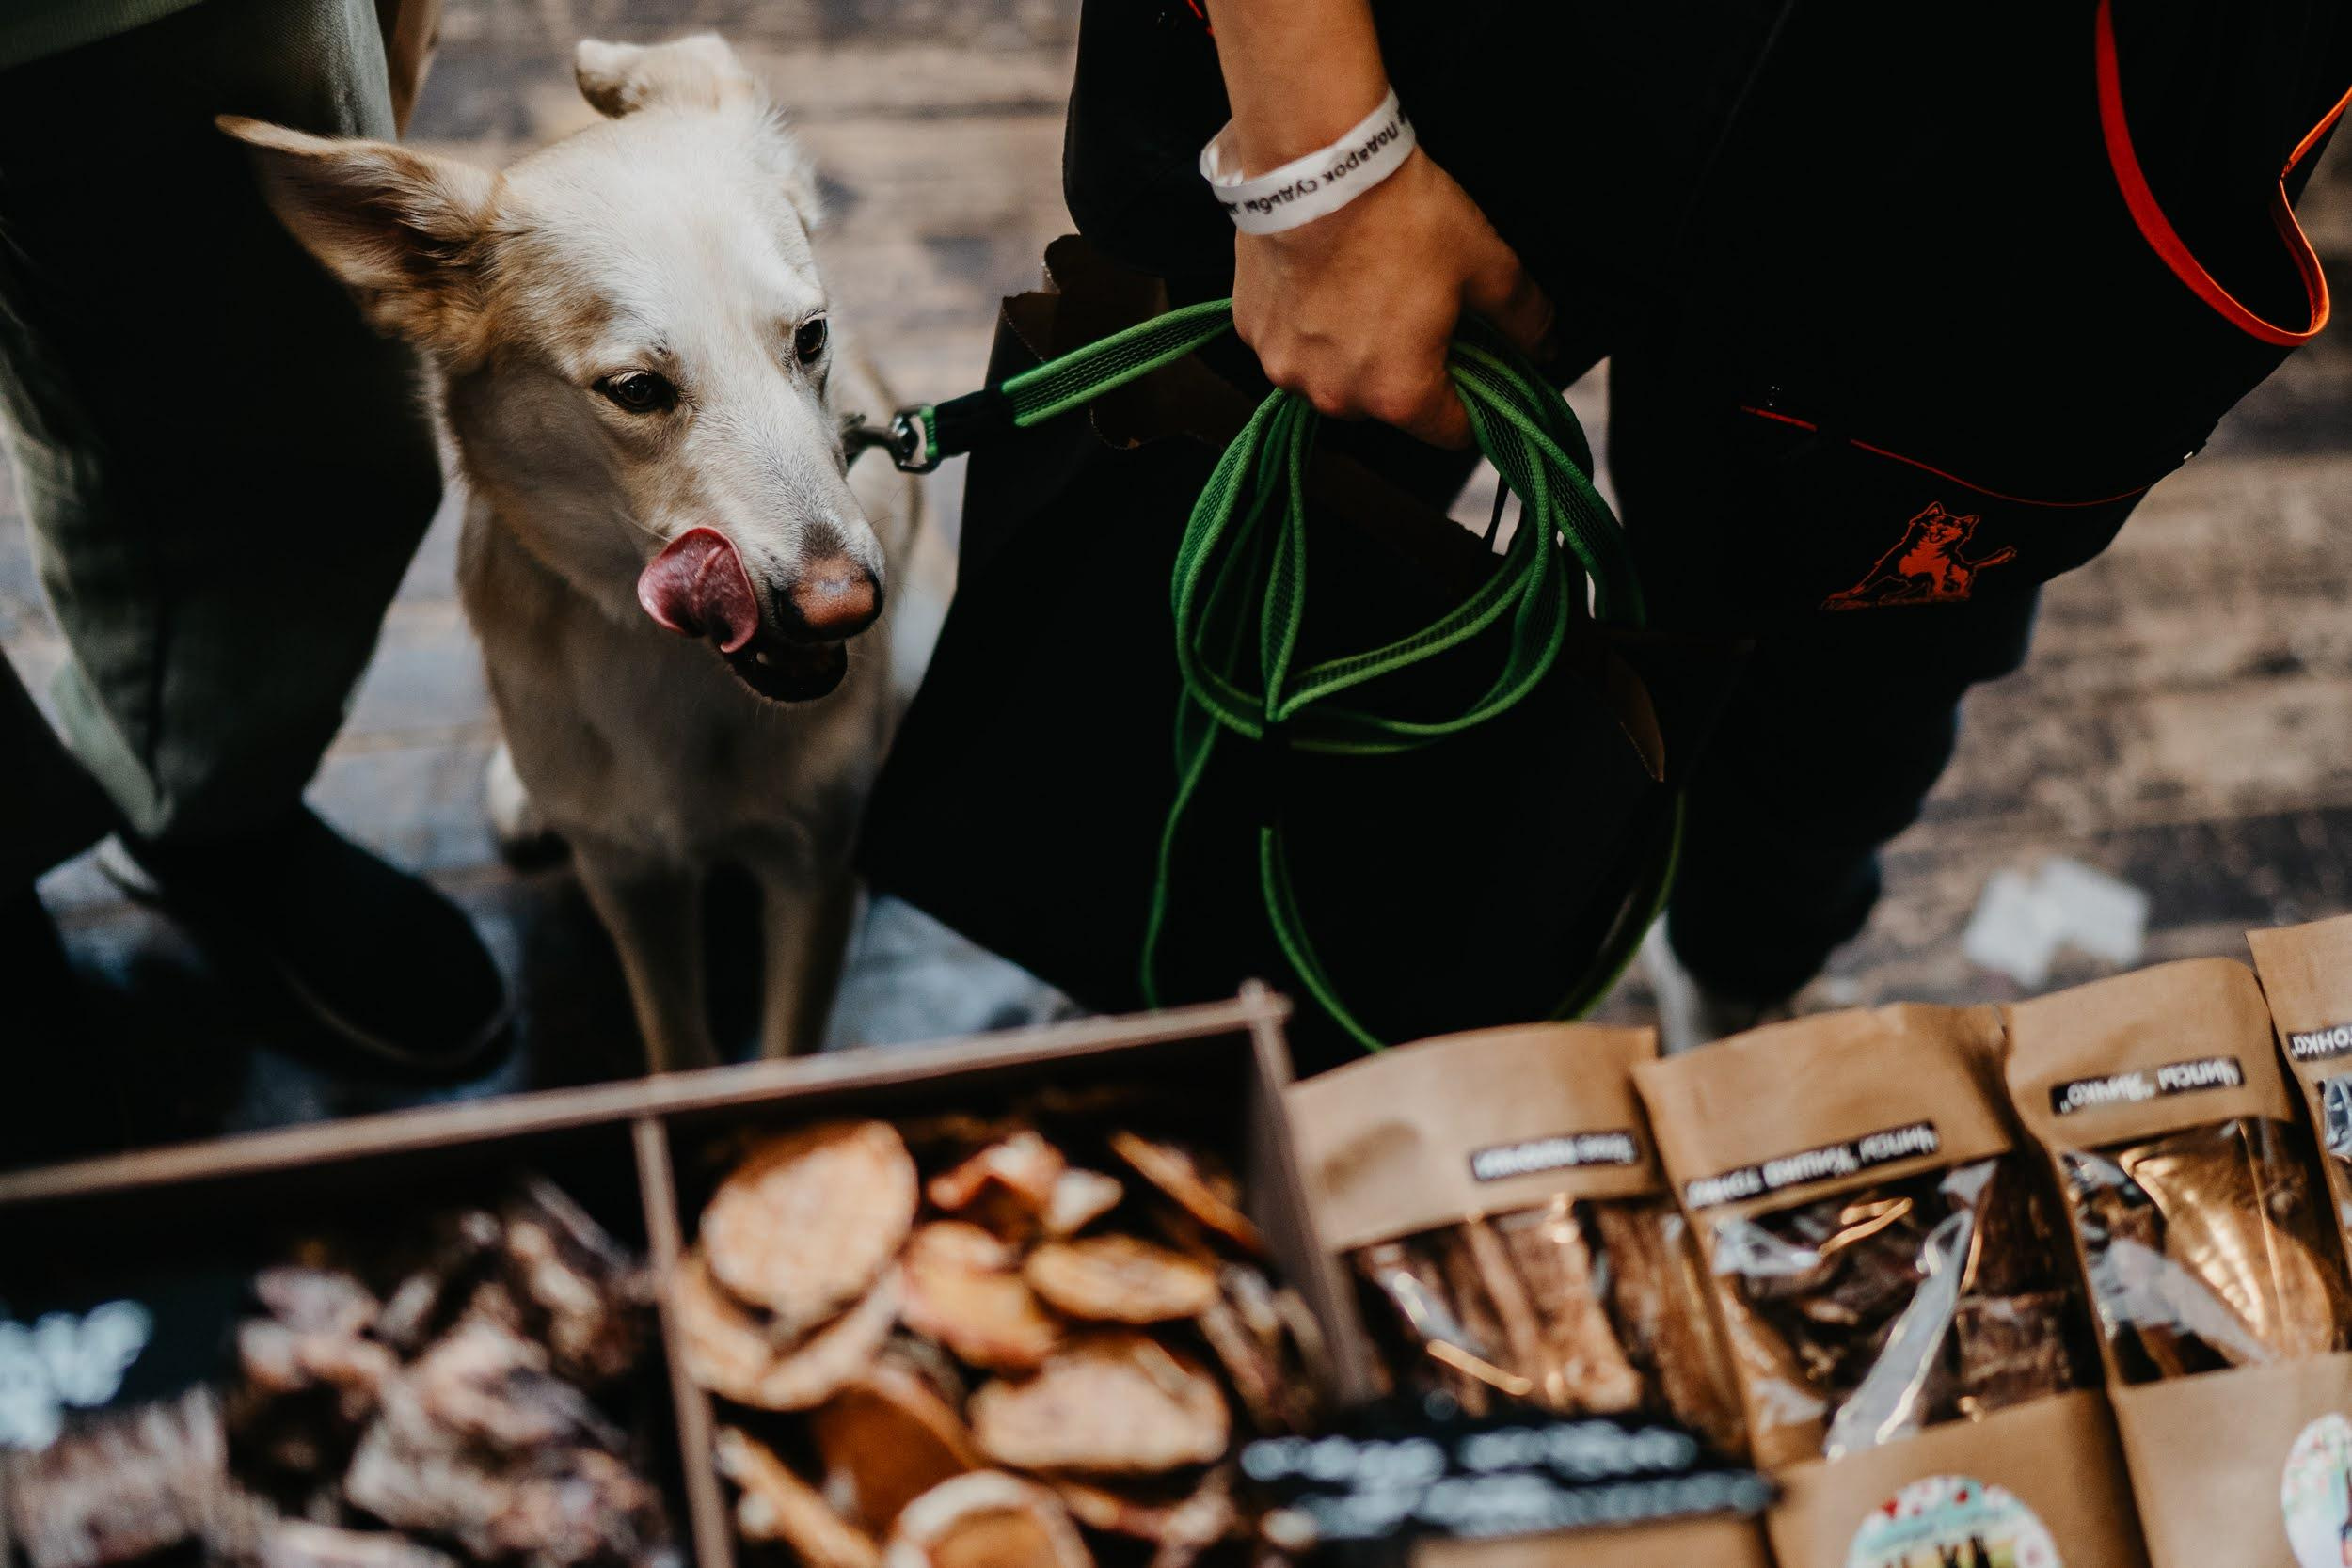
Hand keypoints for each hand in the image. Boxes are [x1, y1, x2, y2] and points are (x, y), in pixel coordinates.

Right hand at [1232, 149, 1552, 448]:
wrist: (1316, 159)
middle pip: (1387, 405)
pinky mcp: (1251, 332)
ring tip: (1365, 290)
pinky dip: (1310, 325)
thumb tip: (1546, 345)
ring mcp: (1285, 367)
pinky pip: (1292, 345)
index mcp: (1399, 392)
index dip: (1473, 402)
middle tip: (1418, 310)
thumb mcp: (1485, 261)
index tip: (1475, 369)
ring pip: (1334, 376)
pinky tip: (1325, 280)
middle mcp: (1336, 396)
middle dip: (1407, 369)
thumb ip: (1524, 316)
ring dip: (1352, 350)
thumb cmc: (1398, 214)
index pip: (1451, 432)